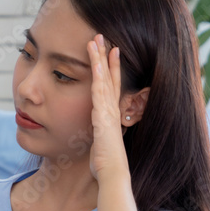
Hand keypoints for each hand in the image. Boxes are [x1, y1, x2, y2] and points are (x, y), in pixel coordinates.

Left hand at [87, 34, 128, 180]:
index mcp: (110, 114)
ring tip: (97, 40)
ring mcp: (109, 112)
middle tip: (103, 36)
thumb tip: (96, 135)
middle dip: (106, 56)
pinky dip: (99, 77)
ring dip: (100, 59)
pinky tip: (96, 63)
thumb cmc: (105, 165)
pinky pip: (100, 93)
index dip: (110, 68)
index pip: (110, 86)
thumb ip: (98, 135)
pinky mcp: (104, 117)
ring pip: (104, 79)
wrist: (113, 174)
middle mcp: (111, 109)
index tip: (110, 52)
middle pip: (109, 76)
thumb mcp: (100, 145)